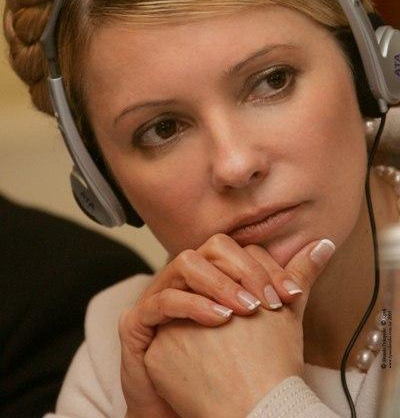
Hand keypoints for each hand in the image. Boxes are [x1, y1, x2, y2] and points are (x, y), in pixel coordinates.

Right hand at [118, 233, 310, 415]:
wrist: (195, 411)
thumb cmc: (231, 368)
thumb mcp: (269, 321)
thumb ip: (293, 281)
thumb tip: (325, 243)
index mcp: (211, 274)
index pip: (236, 249)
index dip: (264, 267)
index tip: (291, 295)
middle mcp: (185, 278)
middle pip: (210, 248)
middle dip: (242, 270)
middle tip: (268, 302)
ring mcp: (159, 295)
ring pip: (184, 264)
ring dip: (219, 283)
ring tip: (246, 310)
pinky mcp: (137, 322)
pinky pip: (162, 300)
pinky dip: (193, 305)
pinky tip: (220, 320)